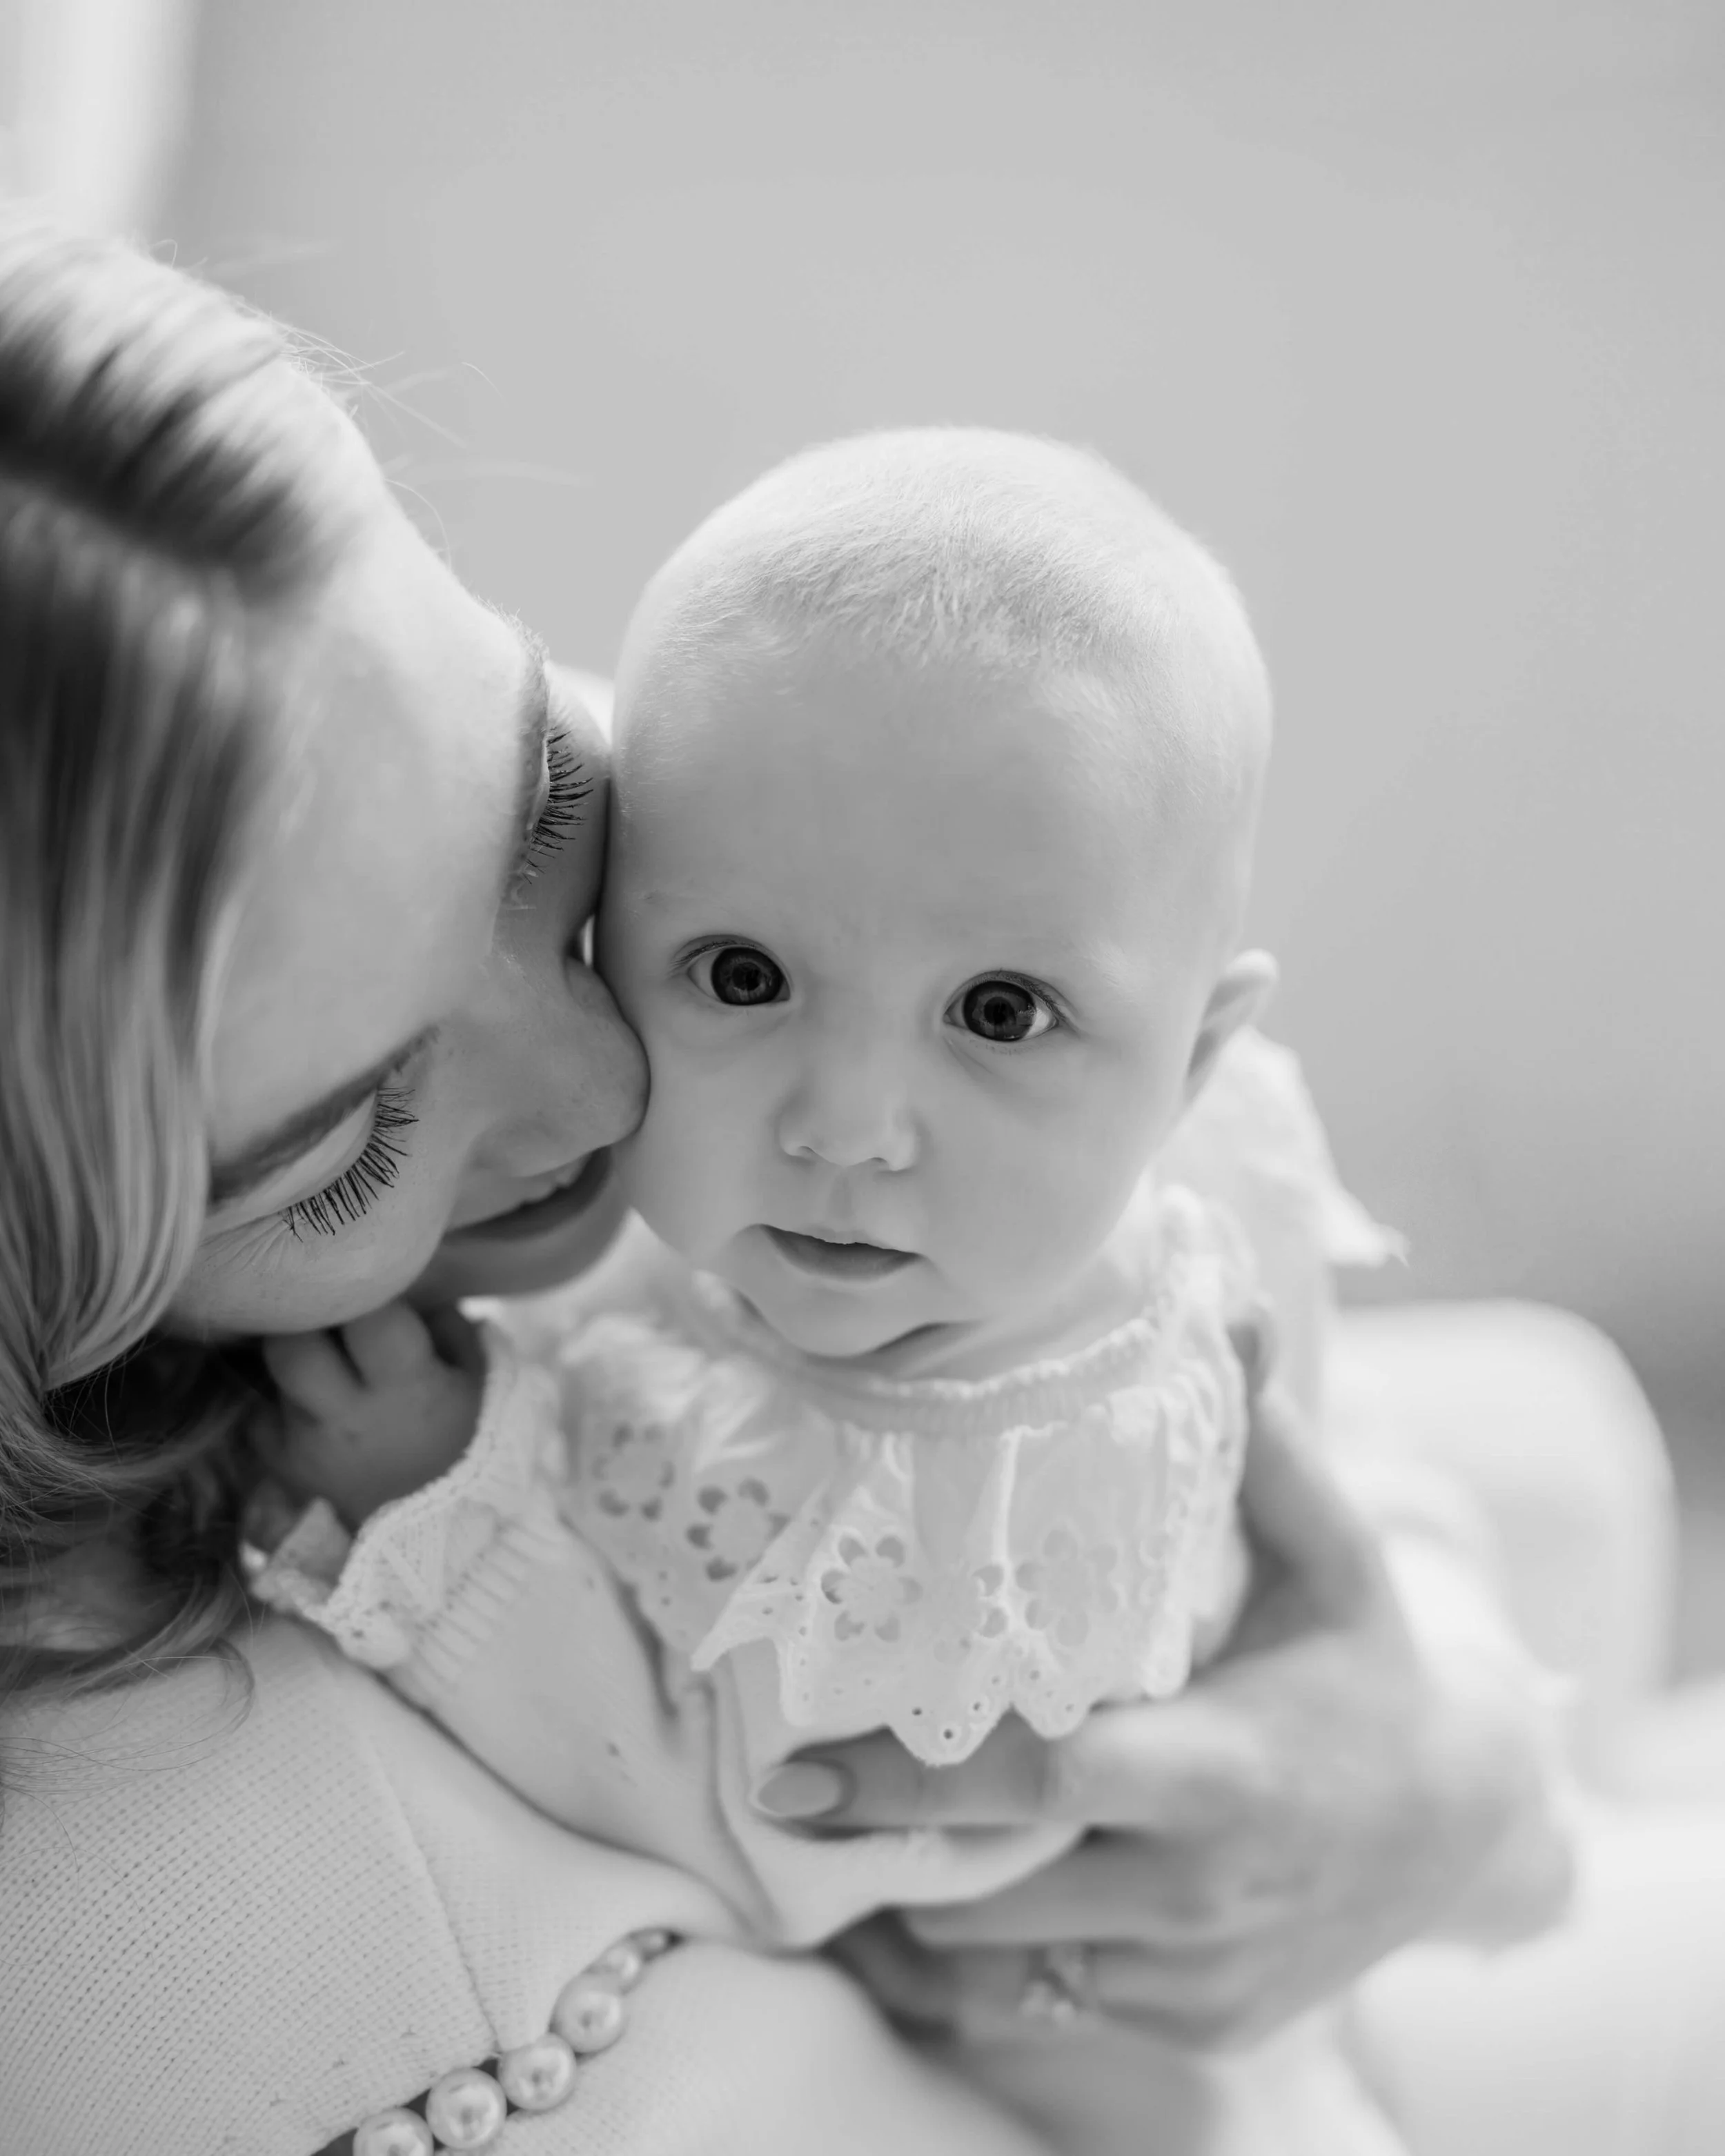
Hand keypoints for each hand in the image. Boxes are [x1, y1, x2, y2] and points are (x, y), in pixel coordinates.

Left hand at [253, 1302, 483, 1531]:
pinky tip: (309, 1401)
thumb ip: (445, 1321)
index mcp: (405, 1387)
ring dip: (294, 1361)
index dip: (369, 1296)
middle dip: (306, 1323)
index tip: (376, 1296)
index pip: (368, 1317)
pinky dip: (277, 1403)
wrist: (445, 1531)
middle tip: (329, 1319)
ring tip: (326, 1362)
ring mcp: (309, 1446)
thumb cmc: (468, 1441)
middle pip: (291, 1346)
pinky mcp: (284, 1469)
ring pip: (272, 1376)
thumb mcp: (478, 1376)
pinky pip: (259, 1417)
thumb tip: (410, 1282)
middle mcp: (347, 1417)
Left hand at [792, 1338, 1563, 2049]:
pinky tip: (972, 1883)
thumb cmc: (1370, 1669)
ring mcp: (1190, 1976)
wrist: (1462, 1833)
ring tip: (879, 1828)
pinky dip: (993, 1953)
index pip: (1041, 1784)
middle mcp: (1199, 1892)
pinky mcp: (1190, 2025)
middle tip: (807, 1786)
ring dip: (929, 1900)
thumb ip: (1270, 1445)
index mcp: (1224, 1774)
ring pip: (999, 1961)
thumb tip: (1232, 1305)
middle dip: (890, 1847)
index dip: (908, 1786)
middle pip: (988, 1889)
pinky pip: (1045, 2002)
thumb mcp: (1336, 1559)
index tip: (792, 1773)